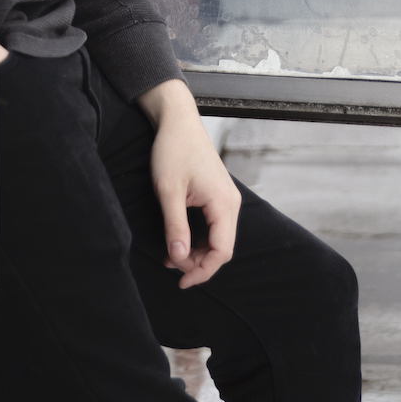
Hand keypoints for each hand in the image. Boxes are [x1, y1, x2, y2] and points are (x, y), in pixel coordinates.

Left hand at [138, 78, 239, 288]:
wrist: (178, 121)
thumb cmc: (173, 150)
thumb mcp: (168, 191)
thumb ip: (175, 227)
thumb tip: (178, 258)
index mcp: (223, 203)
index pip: (221, 251)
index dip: (202, 270)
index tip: (180, 280)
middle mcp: (231, 203)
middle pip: (222, 248)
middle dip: (198, 263)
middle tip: (171, 267)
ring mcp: (227, 198)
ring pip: (218, 238)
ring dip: (197, 252)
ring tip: (171, 257)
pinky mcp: (218, 195)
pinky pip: (214, 226)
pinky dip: (199, 238)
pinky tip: (179, 241)